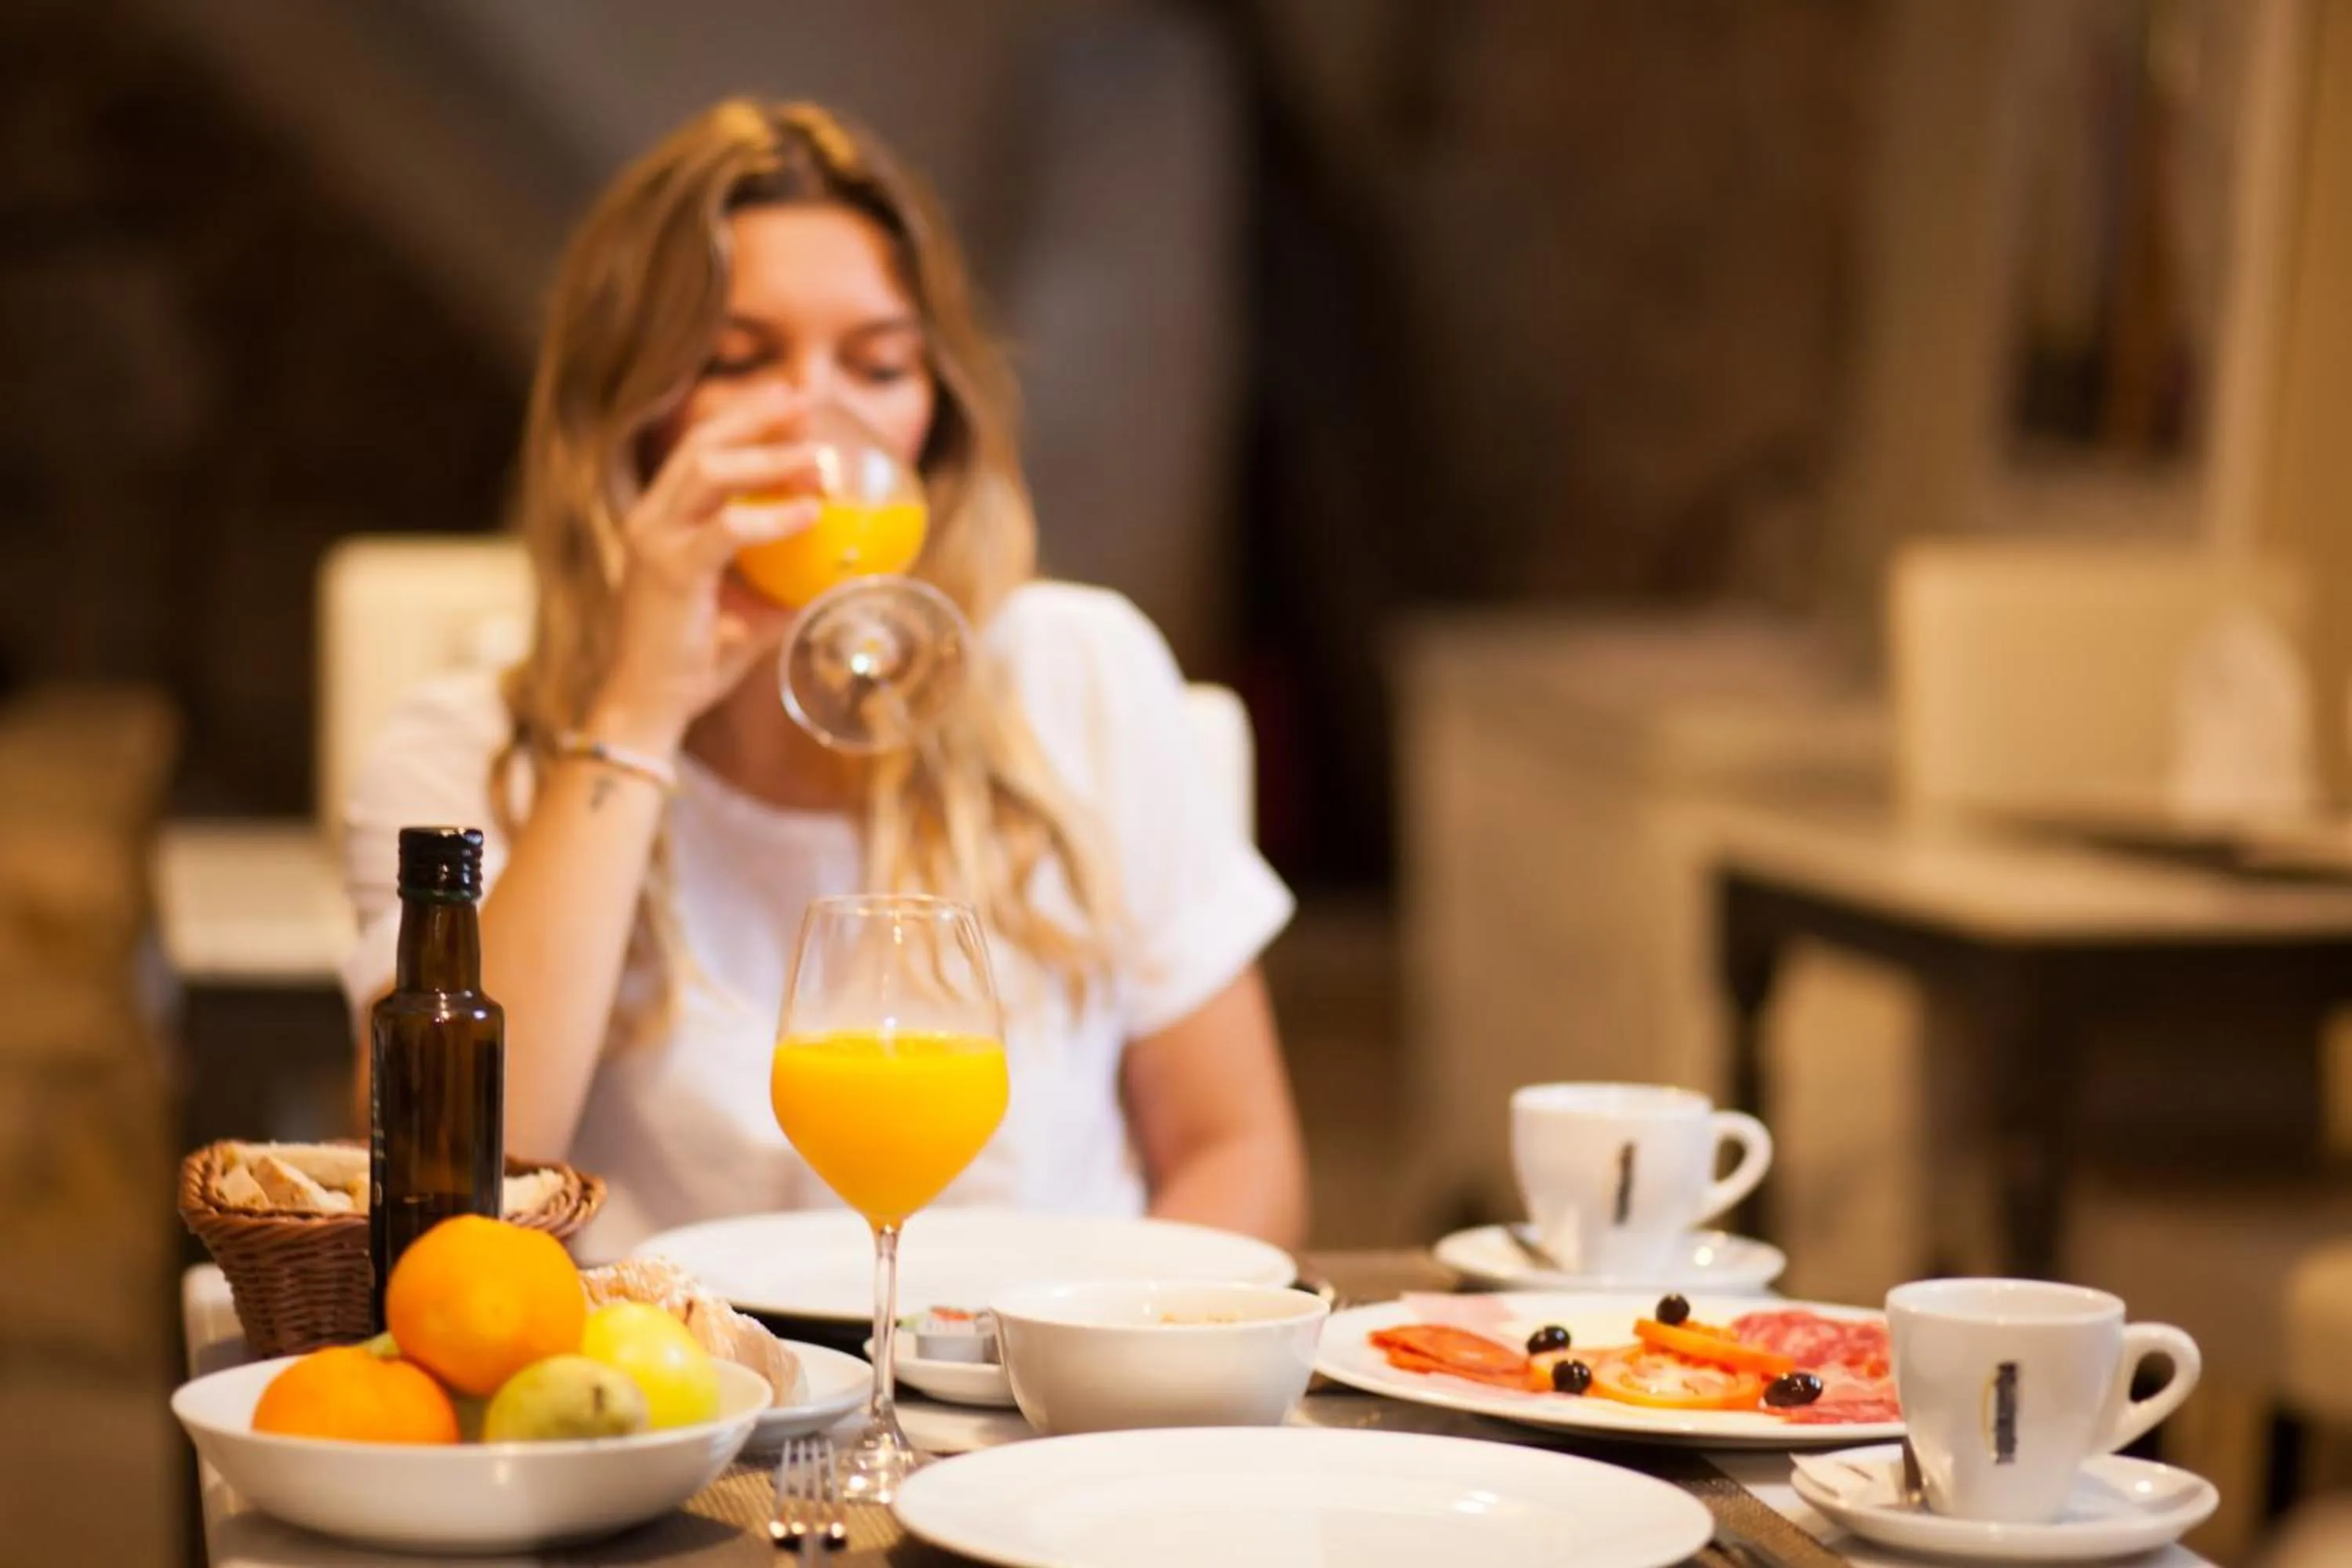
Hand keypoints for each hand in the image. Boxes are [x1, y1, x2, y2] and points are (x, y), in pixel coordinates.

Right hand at [590, 391, 820, 748]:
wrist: (650, 704)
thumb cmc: (699, 658)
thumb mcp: (753, 610)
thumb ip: (788, 582)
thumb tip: (847, 568)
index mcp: (664, 518)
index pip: (701, 450)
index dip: (745, 419)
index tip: (792, 400)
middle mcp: (652, 519)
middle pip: (702, 444)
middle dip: (756, 416)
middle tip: (806, 400)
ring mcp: (655, 541)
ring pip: (709, 473)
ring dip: (769, 457)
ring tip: (818, 456)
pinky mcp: (669, 571)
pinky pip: (726, 530)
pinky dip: (772, 518)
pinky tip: (811, 513)